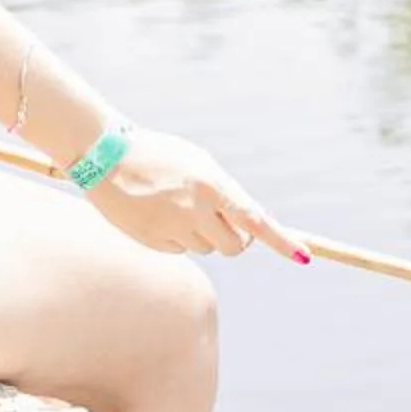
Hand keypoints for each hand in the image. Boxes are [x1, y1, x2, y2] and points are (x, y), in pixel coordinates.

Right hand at [85, 129, 307, 263]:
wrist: (106, 157)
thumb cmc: (160, 154)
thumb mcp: (198, 163)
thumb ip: (225, 192)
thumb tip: (251, 223)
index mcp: (212, 184)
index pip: (256, 221)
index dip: (282, 241)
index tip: (304, 256)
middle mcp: (196, 210)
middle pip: (235, 245)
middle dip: (239, 239)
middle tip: (230, 223)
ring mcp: (173, 229)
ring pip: (208, 248)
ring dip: (206, 235)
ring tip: (182, 206)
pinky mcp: (154, 242)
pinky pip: (181, 250)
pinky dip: (180, 238)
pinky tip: (162, 214)